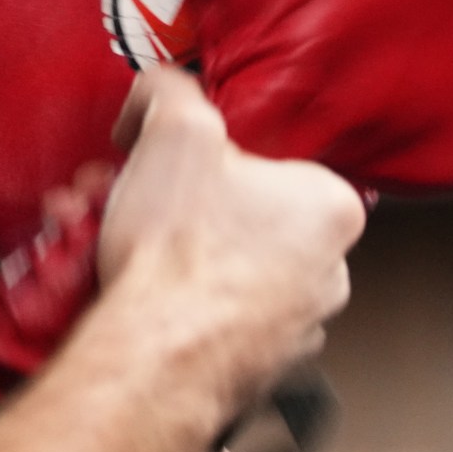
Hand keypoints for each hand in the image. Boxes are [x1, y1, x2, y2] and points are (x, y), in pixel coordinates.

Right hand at [98, 68, 365, 429]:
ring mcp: (302, 323)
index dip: (210, 160)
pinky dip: (180, 300)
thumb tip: (165, 88)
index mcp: (332, 208)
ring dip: (173, 251)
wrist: (157, 355)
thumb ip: (174, 91)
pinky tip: (141, 292)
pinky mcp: (266, 363)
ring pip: (228, 268)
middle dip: (181, 205)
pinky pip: (218, 316)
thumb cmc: (181, 253)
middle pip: (245, 217)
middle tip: (131, 201)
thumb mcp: (175, 130)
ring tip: (119, 245)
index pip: (272, 163)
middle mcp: (332, 270)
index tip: (170, 167)